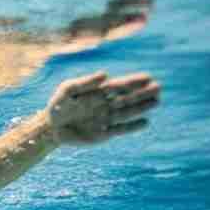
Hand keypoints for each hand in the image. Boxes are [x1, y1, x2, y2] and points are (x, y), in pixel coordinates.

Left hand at [45, 71, 159, 145]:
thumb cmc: (59, 105)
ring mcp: (106, 119)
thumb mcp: (68, 90)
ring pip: (127, 113)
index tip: (147, 77)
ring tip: (156, 102)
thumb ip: (85, 83)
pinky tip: (144, 122)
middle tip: (158, 88)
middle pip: (127, 98)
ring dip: (141, 107)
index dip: (133, 81)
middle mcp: (106, 105)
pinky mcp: (104, 134)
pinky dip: (132, 127)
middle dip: (142, 93)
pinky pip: (120, 130)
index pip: (119, 85)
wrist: (51, 127)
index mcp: (99, 92)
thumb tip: (106, 75)